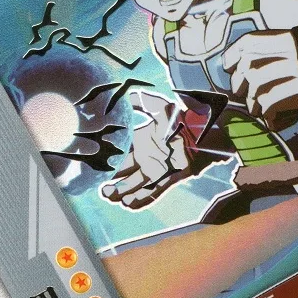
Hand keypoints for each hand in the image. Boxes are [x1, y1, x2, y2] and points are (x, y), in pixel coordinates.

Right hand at [100, 91, 190, 208]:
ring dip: (122, 191)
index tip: (93, 165)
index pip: (120, 152)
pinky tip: (128, 203)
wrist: (203, 132)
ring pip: (135, 184)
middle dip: (111, 180)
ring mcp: (157, 169)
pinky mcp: (170, 178)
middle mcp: (147, 157)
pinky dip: (141, 199)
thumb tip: (122, 95)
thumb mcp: (159, 107)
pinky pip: (153, 191)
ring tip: (111, 195)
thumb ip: (140, 102)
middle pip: (124, 172)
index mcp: (141, 141)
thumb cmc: (182, 118)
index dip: (107, 160)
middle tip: (100, 187)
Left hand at [222, 31, 297, 129]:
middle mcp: (289, 52)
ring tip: (262, 111)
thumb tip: (242, 71)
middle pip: (249, 67)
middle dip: (241, 83)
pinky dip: (269, 116)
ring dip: (255, 104)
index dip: (233, 55)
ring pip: (258, 88)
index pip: (249, 42)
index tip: (228, 67)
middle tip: (245, 95)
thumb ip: (273, 56)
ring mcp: (296, 71)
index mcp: (286, 39)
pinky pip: (271, 104)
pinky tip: (276, 121)